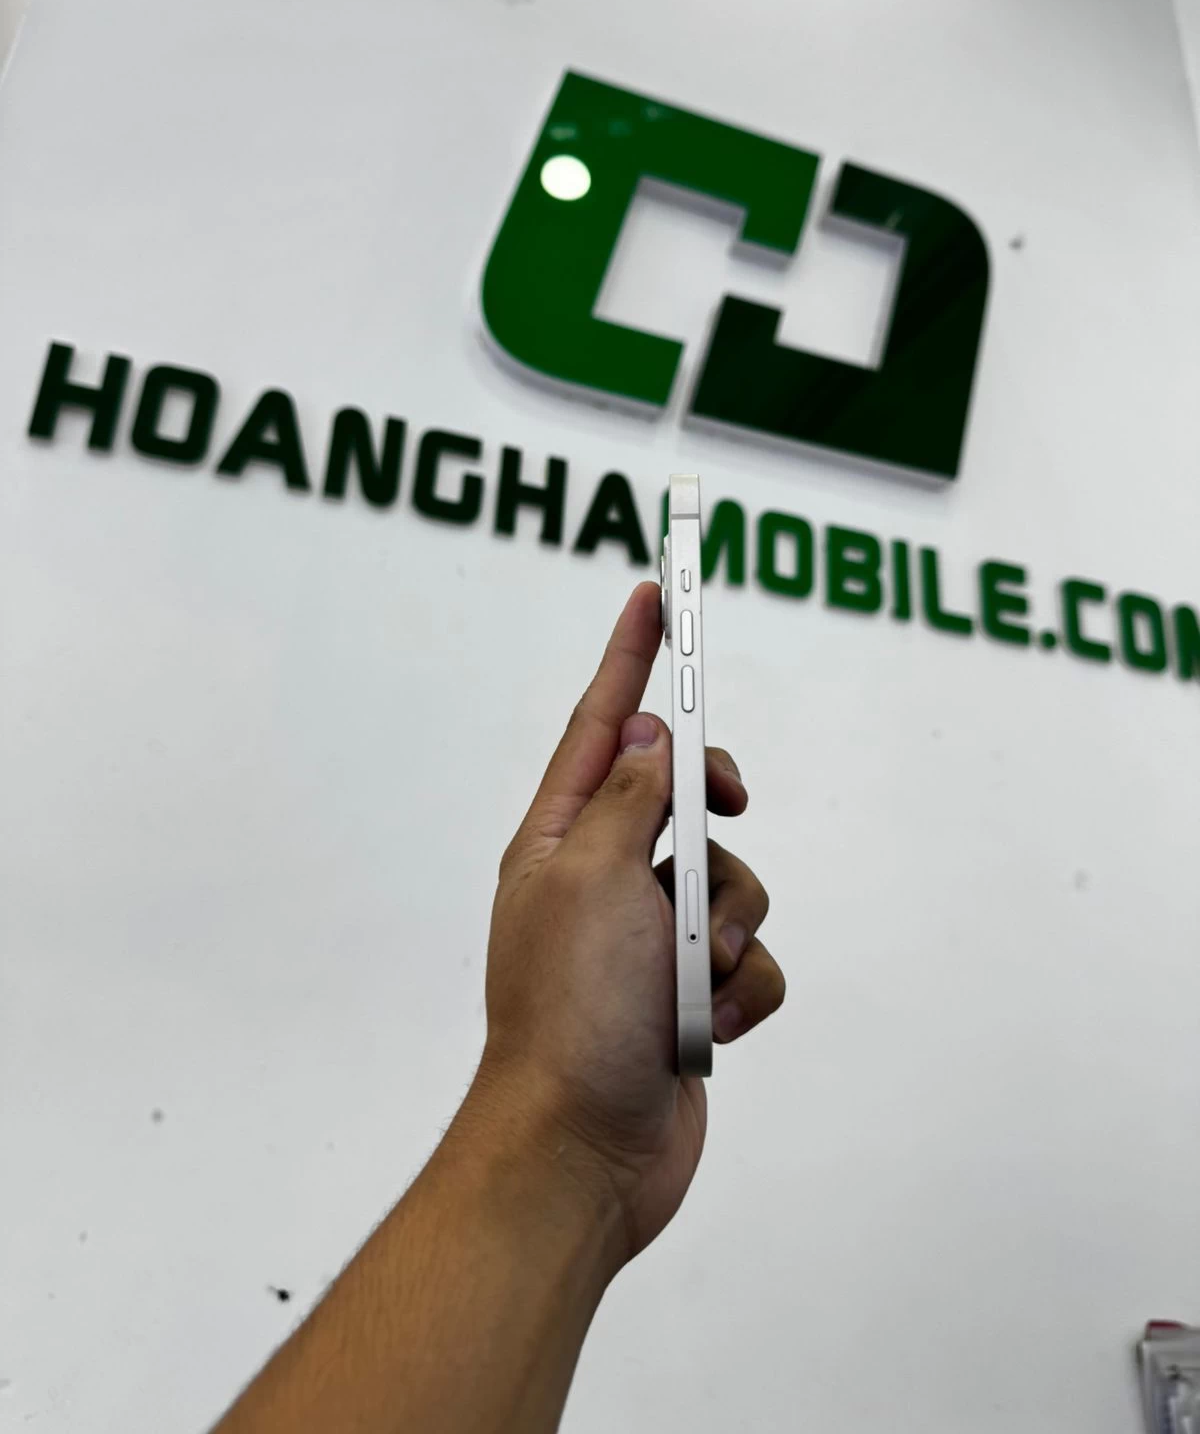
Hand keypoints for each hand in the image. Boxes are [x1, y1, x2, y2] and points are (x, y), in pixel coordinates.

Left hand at [473, 580, 786, 1272]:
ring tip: (692, 978)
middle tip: (720, 806)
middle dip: (713, 810)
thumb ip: (633, 794)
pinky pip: (751, 957)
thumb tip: (645, 735)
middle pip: (686, 796)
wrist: (585, 1151)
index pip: (601, 725)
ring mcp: (650, 939)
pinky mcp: (691, 994)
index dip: (632, 657)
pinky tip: (709, 1028)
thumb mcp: (595, 877)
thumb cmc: (571, 1013)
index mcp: (562, 840)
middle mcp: (606, 879)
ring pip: (734, 878)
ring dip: (728, 925)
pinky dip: (742, 987)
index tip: (655, 596)